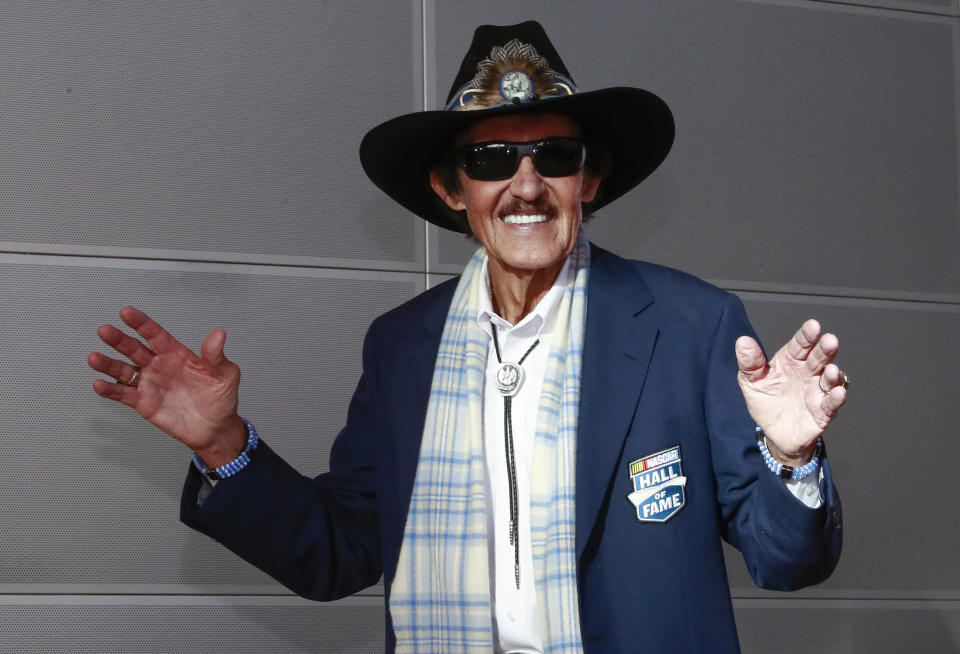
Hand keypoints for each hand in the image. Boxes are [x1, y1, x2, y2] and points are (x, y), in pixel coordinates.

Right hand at [88, 306, 245, 467]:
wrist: (215, 428)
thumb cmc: (221, 398)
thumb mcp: (225, 374)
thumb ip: (216, 356)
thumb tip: (218, 334)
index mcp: (177, 354)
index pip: (156, 335)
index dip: (142, 323)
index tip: (127, 312)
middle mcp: (159, 366)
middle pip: (134, 349)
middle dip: (119, 340)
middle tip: (105, 330)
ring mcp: (149, 383)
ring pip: (124, 370)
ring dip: (108, 364)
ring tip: (94, 358)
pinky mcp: (144, 403)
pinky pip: (123, 394)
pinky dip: (110, 390)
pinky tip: (99, 384)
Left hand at [735, 319, 846, 465]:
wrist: (774, 432)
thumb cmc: (766, 401)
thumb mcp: (751, 381)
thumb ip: (749, 363)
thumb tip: (742, 341)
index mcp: (791, 361)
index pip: (800, 345)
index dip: (807, 335)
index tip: (812, 326)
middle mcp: (808, 373)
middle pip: (819, 358)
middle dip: (825, 349)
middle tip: (830, 340)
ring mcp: (817, 391)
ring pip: (829, 380)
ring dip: (832, 375)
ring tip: (832, 370)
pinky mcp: (823, 412)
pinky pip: (831, 404)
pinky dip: (836, 398)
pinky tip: (837, 393)